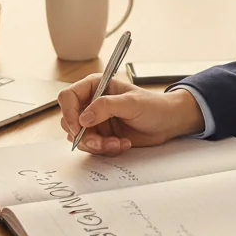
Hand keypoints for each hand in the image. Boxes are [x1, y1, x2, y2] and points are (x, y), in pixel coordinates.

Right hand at [57, 74, 204, 155]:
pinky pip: (91, 147)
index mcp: (95, 86)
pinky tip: (122, 144)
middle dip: (85, 136)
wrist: (167, 123)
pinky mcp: (101, 136)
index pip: (68, 97)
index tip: (80, 128)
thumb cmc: (153, 106)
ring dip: (97, 145)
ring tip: (118, 143)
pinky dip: (105, 150)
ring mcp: (95, 121)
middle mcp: (91, 103)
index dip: (69, 113)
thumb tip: (83, 118)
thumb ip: (106, 106)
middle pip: (69, 121)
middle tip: (101, 142)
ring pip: (79, 138)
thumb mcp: (132, 103)